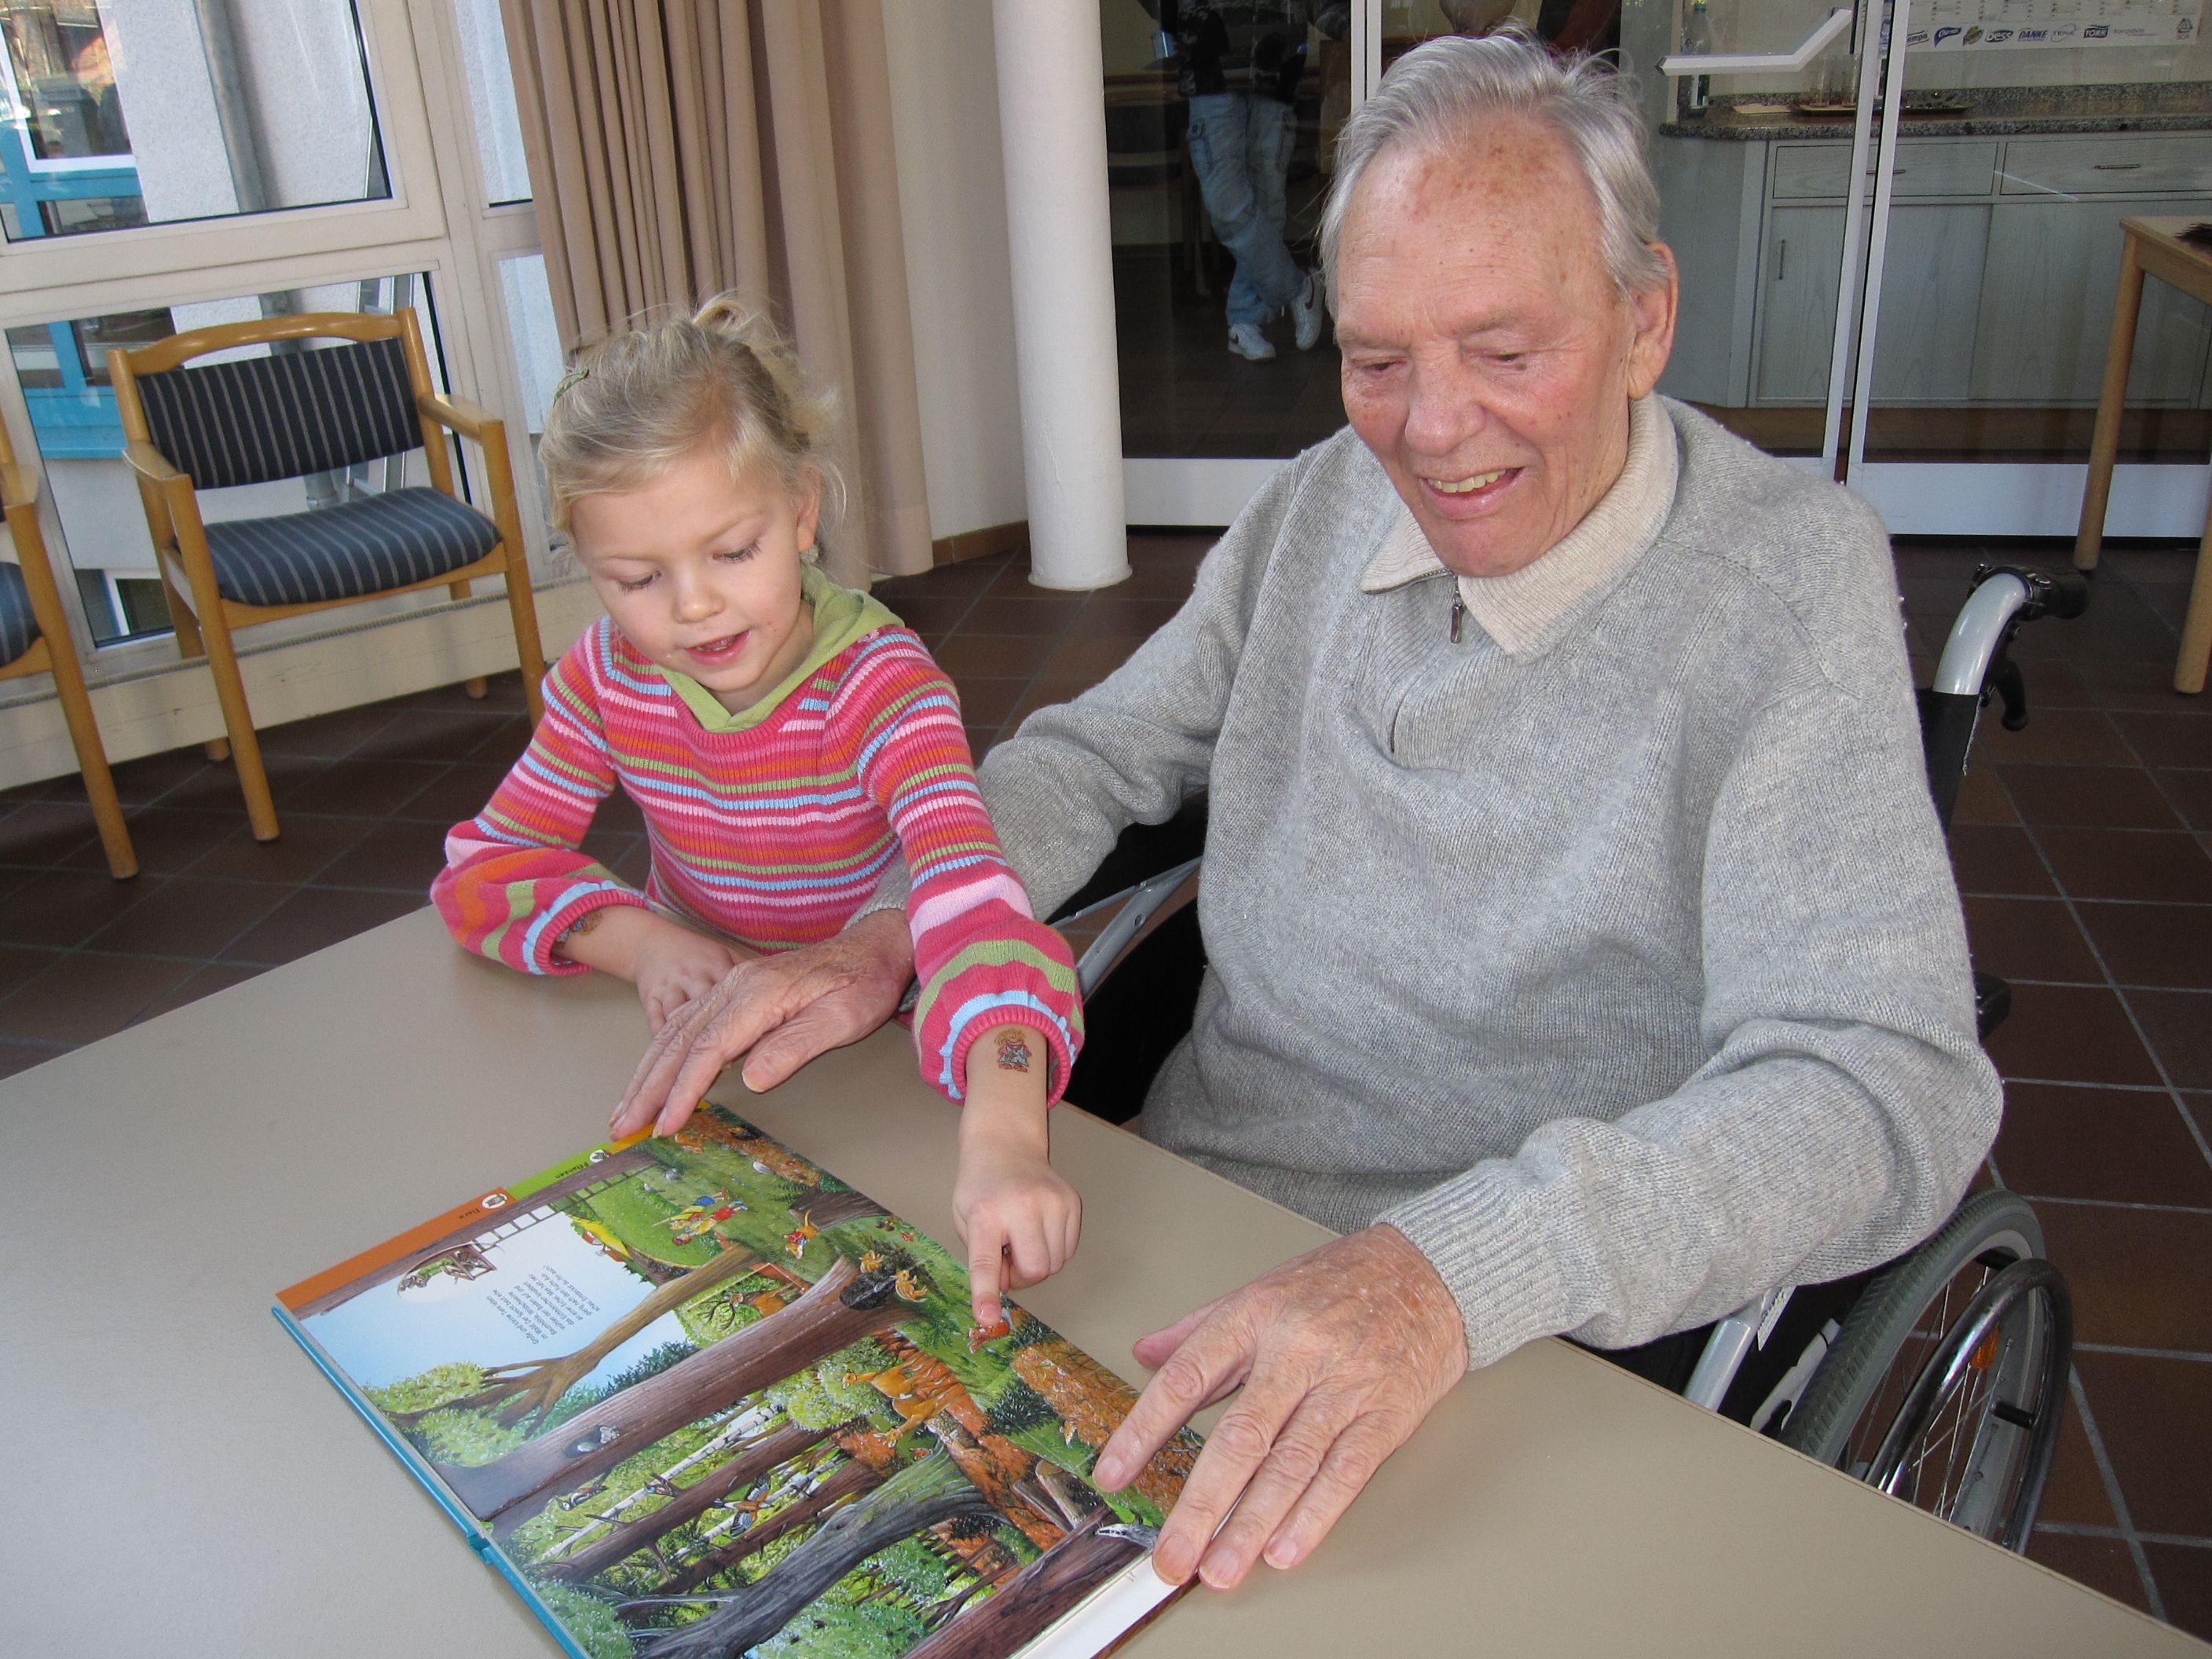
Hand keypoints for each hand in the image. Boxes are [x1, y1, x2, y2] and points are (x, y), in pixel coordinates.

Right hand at [612, 909, 913, 1138]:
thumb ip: (794, 1047)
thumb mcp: (842, 1018)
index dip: (683, 1091)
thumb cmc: (862, 982)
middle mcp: (735, 987)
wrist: (870, 947)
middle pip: (679, 1042)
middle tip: (623, 1126)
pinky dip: (661, 1052)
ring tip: (625, 1109)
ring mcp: (730, 987)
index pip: (708, 1050)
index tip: (666, 1124)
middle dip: (647, 1088)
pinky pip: (685, 1022)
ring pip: (674, 1032)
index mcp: (758, 995)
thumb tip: (751, 1080)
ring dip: (646, 1073)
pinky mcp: (732, 991)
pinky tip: (650, 1074)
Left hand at [954, 1062, 1080, 1326]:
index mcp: (985, 1213)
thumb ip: (981, 1256)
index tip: (986, 1318)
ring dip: (1038, 1262)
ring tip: (1022, 1237)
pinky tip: (1038, 1229)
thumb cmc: (981, 1188)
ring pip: (1056, 1263)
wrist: (1006, 1145)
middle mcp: (1022, 1205)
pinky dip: (1054, 1249)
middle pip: (1035, 1270)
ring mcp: (1052, 1201)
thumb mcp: (964, 1219)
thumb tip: (1007, 1285)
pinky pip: (1069, 1249)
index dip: (986, 1292)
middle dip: (1021, 1276)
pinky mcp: (1072, 1201)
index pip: (985, 1260)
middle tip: (1007, 1258)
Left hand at [1090, 1225, 1466, 1590]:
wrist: (1430, 1272)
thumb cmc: (1342, 1280)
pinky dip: (1314, 1516)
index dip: (1145, 1428)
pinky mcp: (1386, 1413)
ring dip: (1252, 1525)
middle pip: (1240, 1437)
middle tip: (1173, 1554)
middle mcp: (1297, 1351)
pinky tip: (1285, 1548)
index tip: (1114, 1472)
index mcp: (1255, 1315)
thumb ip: (1200, 1327)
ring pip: (1291, 1464)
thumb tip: (1145, 1352)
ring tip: (1221, 1567)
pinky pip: (1345, 1471)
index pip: (1187, 1377)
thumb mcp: (1261, 1289)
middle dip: (1201, 1504)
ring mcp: (1345, 1384)